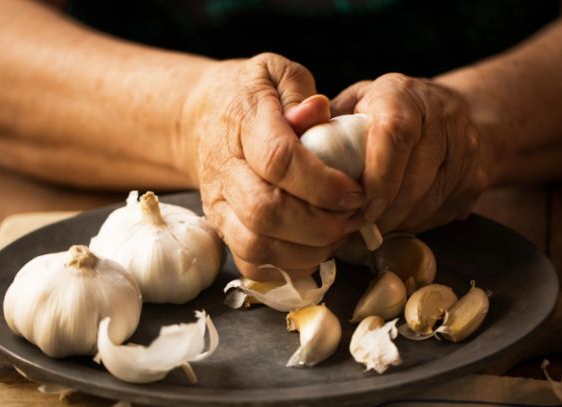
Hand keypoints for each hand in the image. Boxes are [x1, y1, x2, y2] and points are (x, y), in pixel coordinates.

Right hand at [181, 53, 365, 280]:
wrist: (204, 117)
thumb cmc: (253, 94)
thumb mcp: (277, 74)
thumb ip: (301, 92)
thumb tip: (320, 112)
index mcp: (241, 123)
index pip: (278, 160)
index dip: (322, 183)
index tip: (356, 191)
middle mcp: (223, 169)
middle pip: (266, 211)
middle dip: (320, 224)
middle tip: (354, 217)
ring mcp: (217, 203)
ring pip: (256, 244)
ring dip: (307, 249)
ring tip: (338, 234)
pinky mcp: (221, 227)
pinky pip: (250, 262)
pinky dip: (287, 266)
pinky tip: (314, 248)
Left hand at [332, 73, 492, 232]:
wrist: (453, 114)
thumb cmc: (383, 114)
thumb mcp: (354, 105)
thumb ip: (323, 123)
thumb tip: (289, 137)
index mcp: (401, 94)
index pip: (395, 134)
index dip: (378, 175)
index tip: (361, 205)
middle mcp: (440, 115)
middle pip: (414, 177)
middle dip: (383, 211)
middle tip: (357, 228)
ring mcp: (465, 147)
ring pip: (430, 201)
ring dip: (397, 222)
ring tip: (372, 229)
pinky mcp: (476, 176)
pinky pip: (443, 212)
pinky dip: (416, 224)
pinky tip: (396, 222)